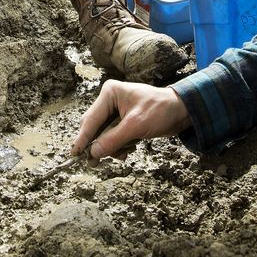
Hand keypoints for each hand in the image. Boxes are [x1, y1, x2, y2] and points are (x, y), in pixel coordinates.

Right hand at [71, 80, 192, 159]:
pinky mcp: (123, 122)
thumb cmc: (160, 111)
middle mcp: (109, 101)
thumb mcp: (136, 126)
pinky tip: (130, 149)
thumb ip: (113, 139)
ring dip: (112, 147)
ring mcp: (116, 111)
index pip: (91, 119)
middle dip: (99, 145)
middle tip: (94, 162)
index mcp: (110, 93)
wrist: (182, 112)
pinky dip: (119, 146)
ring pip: (103, 135)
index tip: (74, 153)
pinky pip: (113, 138)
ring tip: (125, 152)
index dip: (83, 138)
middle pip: (94, 128)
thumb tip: (93, 153)